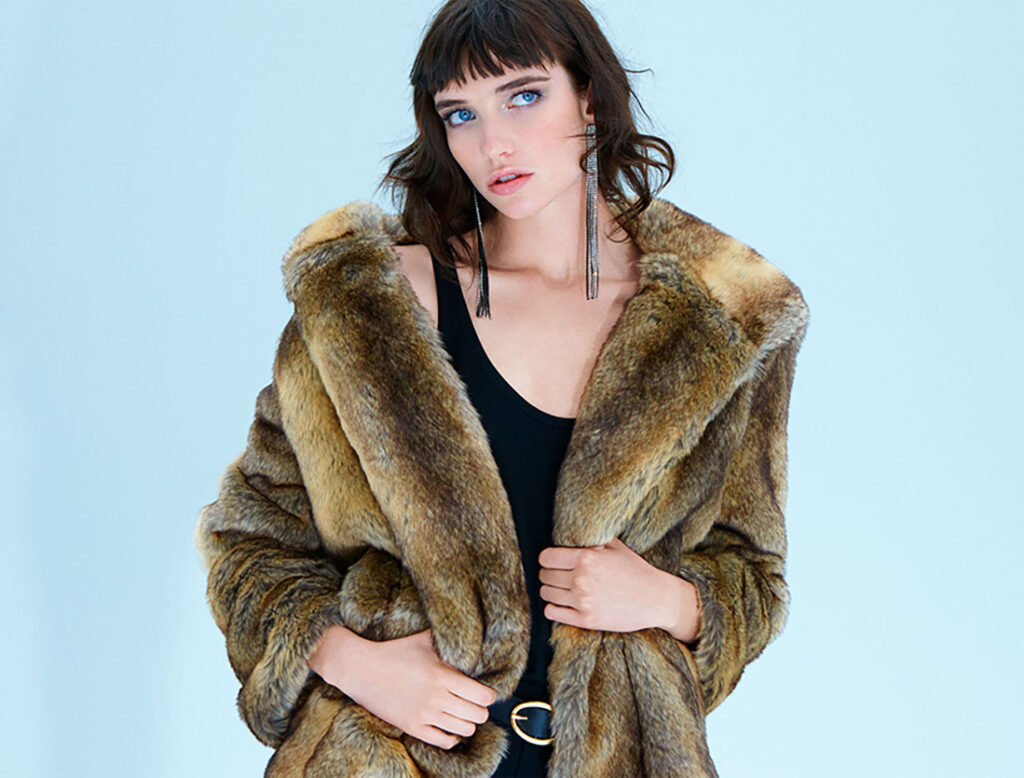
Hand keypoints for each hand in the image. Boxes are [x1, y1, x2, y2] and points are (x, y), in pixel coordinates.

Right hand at [310, 626, 497, 750]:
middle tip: (475, 702)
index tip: (485, 691)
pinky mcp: (412, 727)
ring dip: (468, 722)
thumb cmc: (392, 652)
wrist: (360, 669)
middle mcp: (436, 698)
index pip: (483, 696)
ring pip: (464, 729)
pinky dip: (452, 736)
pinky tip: (450, 726)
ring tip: (463, 713)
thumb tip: (466, 629)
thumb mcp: (423, 640)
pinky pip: (444, 741)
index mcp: (442, 676)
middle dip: (481, 709)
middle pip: (478, 715)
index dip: (489, 695)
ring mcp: (424, 715)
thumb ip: (446, 639)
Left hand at [538, 537, 688, 633]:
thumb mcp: (614, 546)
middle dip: (549, 574)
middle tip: (557, 574)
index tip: (552, 561)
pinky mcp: (586, 620)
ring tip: (561, 588)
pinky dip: (553, 608)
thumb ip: (590, 539)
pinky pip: (552, 613)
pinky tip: (563, 603)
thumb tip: (568, 531)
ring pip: (547, 594)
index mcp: (586, 558)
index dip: (547, 558)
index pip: (546, 557)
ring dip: (550, 590)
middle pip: (545, 576)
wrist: (656, 599)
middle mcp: (581, 579)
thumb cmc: (635, 570)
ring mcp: (583, 601)